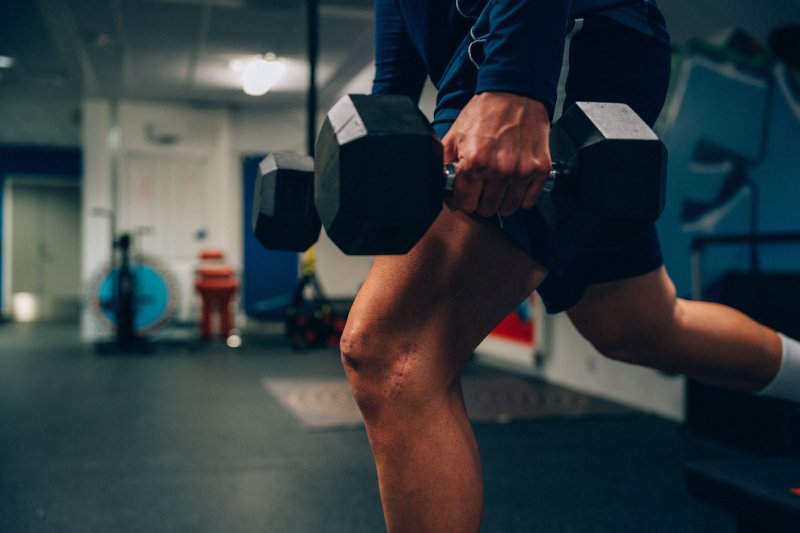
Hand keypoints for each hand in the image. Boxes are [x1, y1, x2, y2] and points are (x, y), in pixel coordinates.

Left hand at [442, 92, 551, 216]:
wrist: (516, 93)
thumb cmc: (486, 112)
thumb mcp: (455, 134)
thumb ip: (443, 163)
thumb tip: (437, 184)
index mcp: (474, 163)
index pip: (465, 205)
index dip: (464, 199)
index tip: (467, 191)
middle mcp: (498, 170)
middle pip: (486, 210)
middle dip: (482, 200)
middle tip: (483, 184)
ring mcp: (521, 172)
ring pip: (507, 209)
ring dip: (501, 200)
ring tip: (499, 182)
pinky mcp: (539, 170)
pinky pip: (528, 201)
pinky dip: (521, 196)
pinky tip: (515, 181)